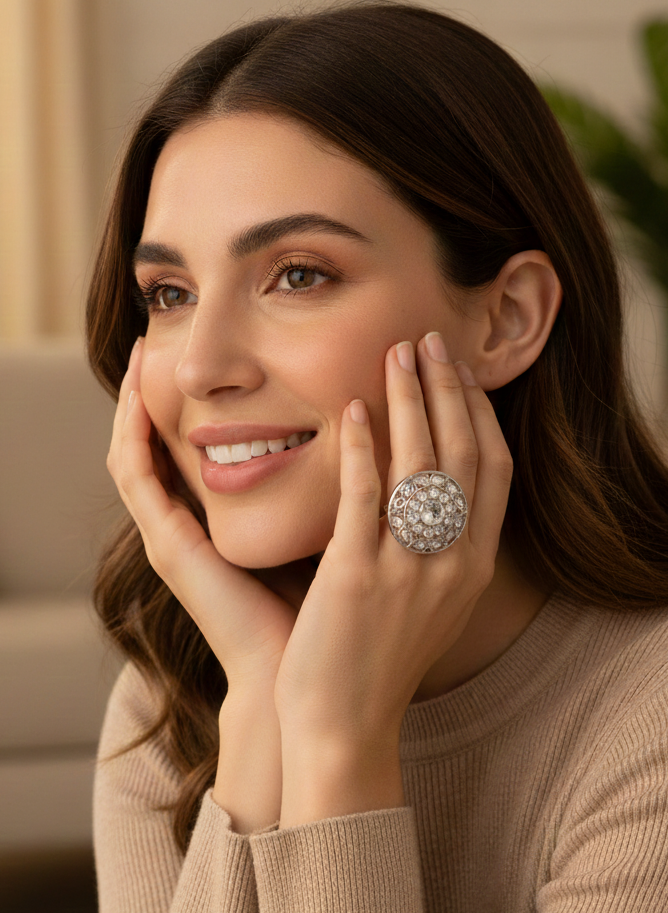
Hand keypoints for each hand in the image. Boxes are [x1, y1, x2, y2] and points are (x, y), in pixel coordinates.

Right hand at [106, 337, 297, 694]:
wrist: (302, 680)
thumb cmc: (321, 613)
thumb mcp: (322, 536)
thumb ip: (329, 493)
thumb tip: (365, 441)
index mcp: (220, 525)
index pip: (192, 452)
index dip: (186, 405)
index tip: (199, 359)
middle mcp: (188, 528)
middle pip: (156, 447)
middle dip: (151, 394)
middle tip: (151, 337)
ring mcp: (171, 539)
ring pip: (134, 456)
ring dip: (130, 403)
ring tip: (133, 350)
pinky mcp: (167, 549)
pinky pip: (136, 480)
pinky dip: (131, 435)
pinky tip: (135, 398)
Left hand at [273, 332, 512, 747]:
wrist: (345, 725)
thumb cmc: (381, 657)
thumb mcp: (432, 600)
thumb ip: (440, 543)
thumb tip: (432, 482)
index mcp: (474, 565)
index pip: (494, 470)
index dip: (480, 413)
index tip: (460, 373)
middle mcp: (452, 562)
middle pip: (464, 453)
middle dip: (449, 389)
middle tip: (430, 341)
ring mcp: (407, 570)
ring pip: (421, 463)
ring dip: (411, 400)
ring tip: (398, 354)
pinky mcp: (357, 577)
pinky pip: (364, 496)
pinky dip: (365, 446)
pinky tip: (357, 408)